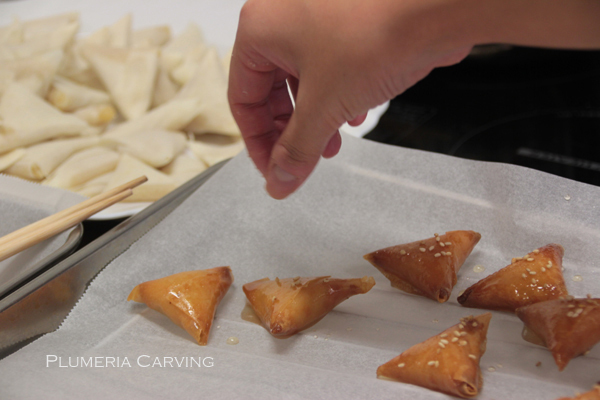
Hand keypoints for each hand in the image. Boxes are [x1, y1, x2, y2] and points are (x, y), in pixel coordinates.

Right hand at [228, 0, 470, 198]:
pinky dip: (335, 97)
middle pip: (271, 91)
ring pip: (301, 82)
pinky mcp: (344, 25)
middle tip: (303, 161)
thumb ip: (297, 149)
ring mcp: (315, 19)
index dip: (258, 142)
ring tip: (333, 144)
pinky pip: (327, 68)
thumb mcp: (324, 107)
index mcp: (260, 29)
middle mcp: (282, 18)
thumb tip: (278, 181)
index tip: (275, 170)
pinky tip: (356, 114)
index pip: (243, 98)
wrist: (436, 8)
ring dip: (315, 119)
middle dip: (290, 132)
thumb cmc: (374, 38)